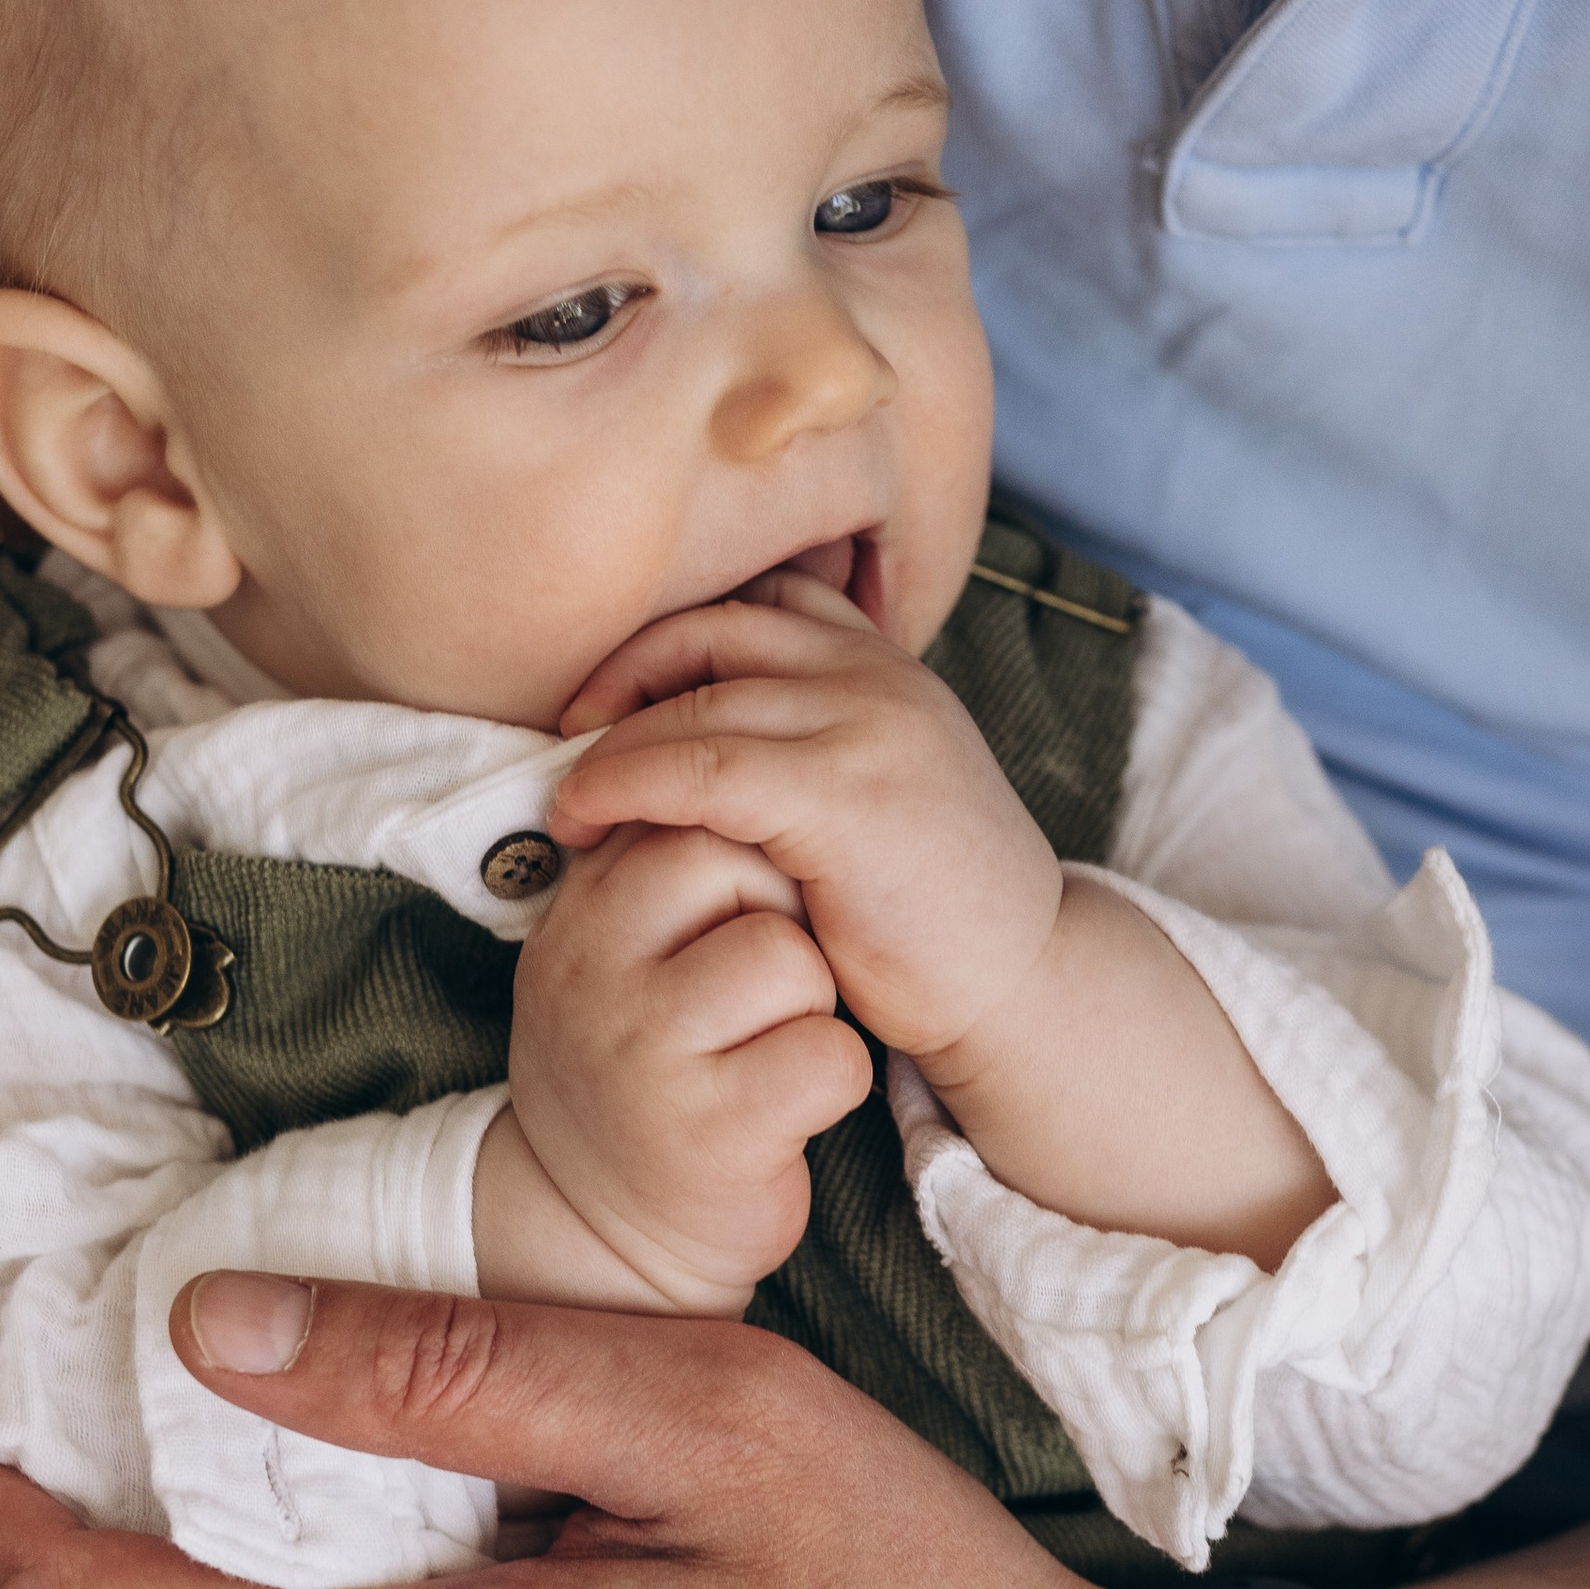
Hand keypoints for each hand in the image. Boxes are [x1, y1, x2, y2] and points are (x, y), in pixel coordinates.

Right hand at [494, 823, 867, 1309]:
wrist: (609, 1230)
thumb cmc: (647, 1063)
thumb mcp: (623, 953)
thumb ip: (656, 864)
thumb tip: (736, 740)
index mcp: (576, 918)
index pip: (684, 809)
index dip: (750, 846)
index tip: (753, 900)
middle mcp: (592, 978)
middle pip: (742, 866)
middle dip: (785, 912)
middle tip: (765, 983)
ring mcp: (645, 1056)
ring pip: (794, 960)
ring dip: (814, 1001)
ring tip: (772, 1044)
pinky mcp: (712, 1133)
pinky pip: (828, 1056)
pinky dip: (836, 1079)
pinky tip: (792, 1103)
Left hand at [552, 573, 1064, 1068]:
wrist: (1020, 986)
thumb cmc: (933, 913)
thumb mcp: (875, 794)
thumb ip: (808, 746)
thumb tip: (686, 736)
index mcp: (890, 668)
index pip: (760, 602)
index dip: (672, 638)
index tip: (617, 697)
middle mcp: (880, 678)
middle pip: (715, 630)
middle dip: (625, 673)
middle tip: (570, 733)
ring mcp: (866, 729)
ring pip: (697, 698)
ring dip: (610, 742)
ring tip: (568, 794)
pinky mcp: (841, 798)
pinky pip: (701, 768)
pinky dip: (627, 784)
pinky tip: (590, 818)